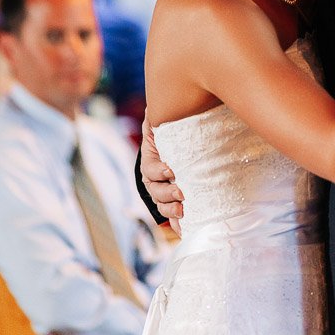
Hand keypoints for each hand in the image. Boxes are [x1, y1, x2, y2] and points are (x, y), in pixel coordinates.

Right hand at [141, 110, 184, 225]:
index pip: (150, 169)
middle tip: (182, 193)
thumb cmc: (171, 132)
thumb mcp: (162, 123)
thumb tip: (153, 105)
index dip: (159, 171)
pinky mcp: (172, 202)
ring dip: (171, 211)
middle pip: (155, 191)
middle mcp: (153, 180)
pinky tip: (185, 229)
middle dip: (167, 194)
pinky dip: (177, 224)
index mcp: (150, 160)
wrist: (178, 146)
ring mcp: (161, 193)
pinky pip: (171, 217)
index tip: (171, 170)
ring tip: (183, 211)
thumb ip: (157, 116)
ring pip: (161, 205)